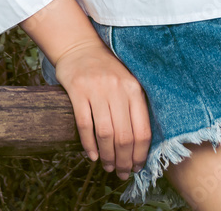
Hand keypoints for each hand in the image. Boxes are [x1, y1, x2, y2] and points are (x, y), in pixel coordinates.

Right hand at [54, 40, 151, 180]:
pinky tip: (92, 155)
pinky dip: (89, 144)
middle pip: (125, 135)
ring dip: (107, 156)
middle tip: (122, 172)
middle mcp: (118, 89)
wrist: (81, 48)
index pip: (142, 129)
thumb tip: (139, 145)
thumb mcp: (127, 83)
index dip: (141, 153)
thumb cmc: (107, 71)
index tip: (137, 167)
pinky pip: (85, 124)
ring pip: (106, 133)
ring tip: (108, 167)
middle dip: (124, 160)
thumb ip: (133, 107)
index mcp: (134, 89)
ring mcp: (98, 90)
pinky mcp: (78, 91)